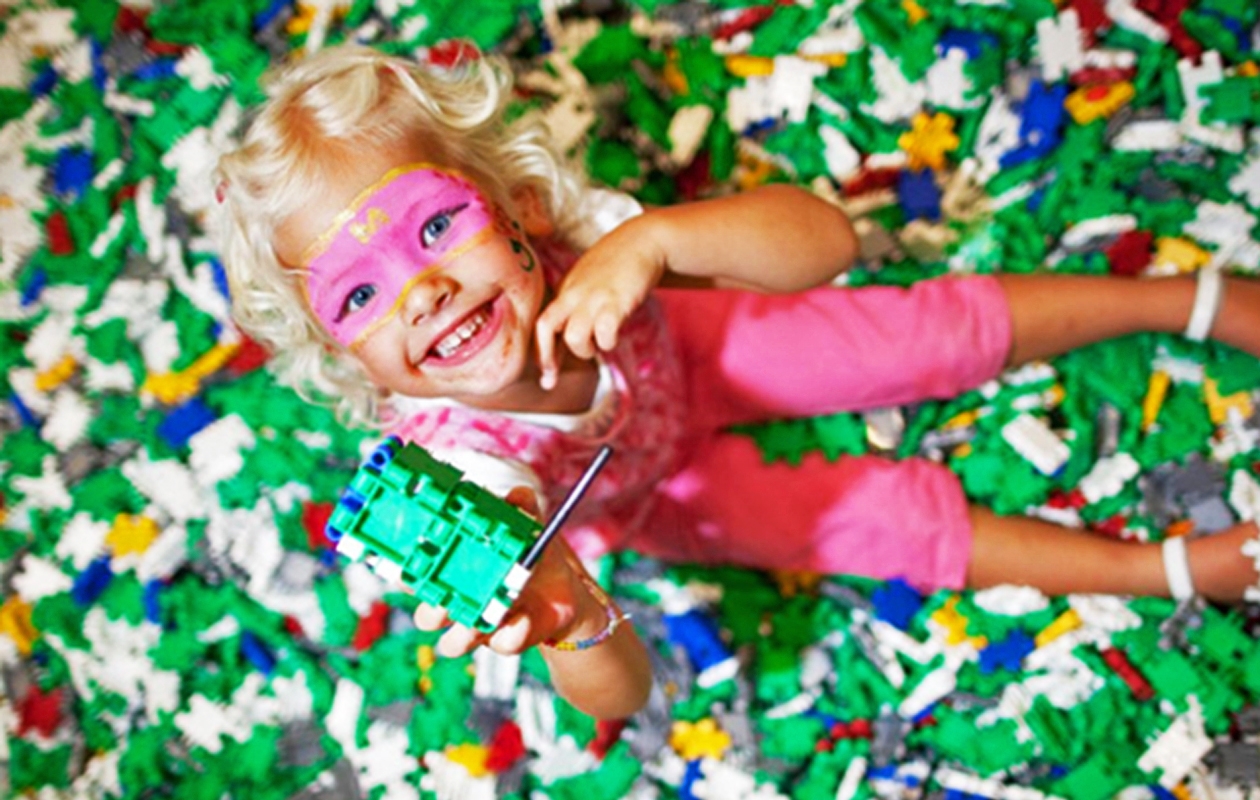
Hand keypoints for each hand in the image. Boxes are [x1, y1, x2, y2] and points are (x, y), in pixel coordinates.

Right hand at [412, 487, 610, 657]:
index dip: (408, 576)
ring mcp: (478, 627)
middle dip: (431, 612)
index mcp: (454, 572)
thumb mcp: (527, 527)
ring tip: (477, 621)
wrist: (565, 592)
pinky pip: (502, 644)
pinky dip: (511, 634)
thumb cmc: (531, 555)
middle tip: (443, 602)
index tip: (411, 570)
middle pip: (427, 616)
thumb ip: (521, 507)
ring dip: (462, 634)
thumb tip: (516, 494)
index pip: (418, 576)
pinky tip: (520, 621)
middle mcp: (458, 604)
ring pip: (453, 643)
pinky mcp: (506, 640)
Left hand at [535, 217, 666, 389]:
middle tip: (554, 376)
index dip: (540, 352)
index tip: (547, 375)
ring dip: (585, 350)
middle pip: (545, 328)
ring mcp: (594, 297)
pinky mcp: (616, 301)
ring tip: (598, 345)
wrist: (643, 240)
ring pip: (574, 337)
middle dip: (547, 358)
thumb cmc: (617, 263)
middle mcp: (574, 294)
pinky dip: (608, 342)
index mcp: (565, 290)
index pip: (542, 323)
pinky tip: (614, 336)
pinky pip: (604, 333)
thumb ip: (577, 301)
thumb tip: (572, 332)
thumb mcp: (588, 279)